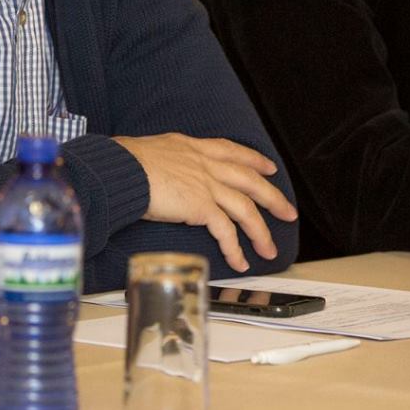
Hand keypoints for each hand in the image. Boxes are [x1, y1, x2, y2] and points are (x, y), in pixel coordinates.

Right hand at [110, 133, 296, 270]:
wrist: (121, 170)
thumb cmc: (125, 161)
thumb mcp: (152, 149)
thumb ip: (166, 159)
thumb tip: (160, 168)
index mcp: (193, 147)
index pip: (231, 150)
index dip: (253, 160)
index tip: (268, 167)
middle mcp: (205, 164)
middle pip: (250, 180)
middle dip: (273, 198)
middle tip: (288, 212)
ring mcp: (206, 185)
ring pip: (246, 209)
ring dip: (261, 232)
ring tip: (269, 249)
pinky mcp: (201, 207)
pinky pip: (226, 231)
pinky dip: (235, 249)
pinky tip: (240, 262)